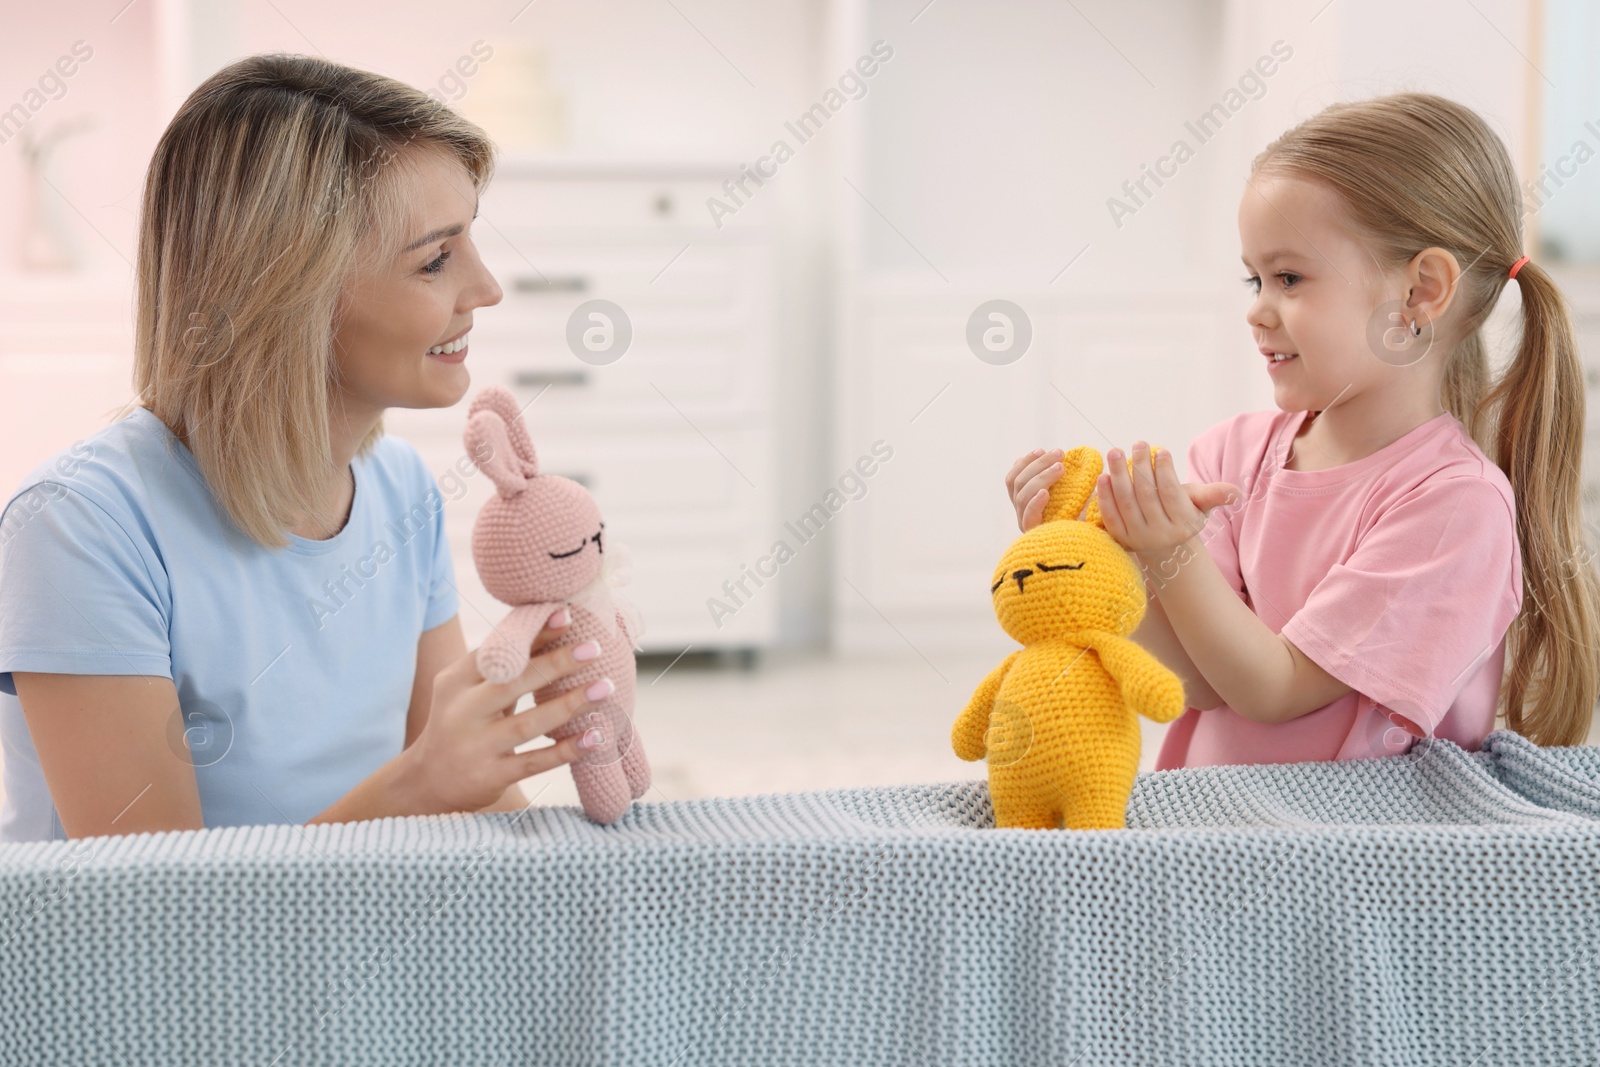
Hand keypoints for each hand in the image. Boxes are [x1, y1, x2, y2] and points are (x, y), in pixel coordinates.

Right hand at [402, 613, 611, 813]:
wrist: (430, 781)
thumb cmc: (464, 721)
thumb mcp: (471, 691)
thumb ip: (506, 665)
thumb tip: (557, 622)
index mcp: (455, 682)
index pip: (498, 653)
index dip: (532, 634)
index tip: (567, 616)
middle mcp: (461, 712)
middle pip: (513, 683)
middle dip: (556, 663)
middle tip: (594, 649)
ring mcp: (474, 747)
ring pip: (527, 723)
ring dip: (569, 705)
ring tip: (604, 688)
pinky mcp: (489, 777)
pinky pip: (533, 762)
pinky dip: (566, 750)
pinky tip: (594, 737)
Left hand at [1005, 444, 1237, 535]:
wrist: (1165, 547)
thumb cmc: (1184, 515)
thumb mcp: (1201, 505)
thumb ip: (1215, 495)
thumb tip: (1236, 494)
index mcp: (1183, 524)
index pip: (1171, 494)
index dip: (1165, 471)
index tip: (1160, 450)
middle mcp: (1160, 535)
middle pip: (1146, 495)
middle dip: (1141, 467)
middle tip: (1138, 443)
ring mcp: (1137, 538)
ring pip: (1126, 503)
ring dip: (1118, 475)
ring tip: (1115, 452)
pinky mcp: (1119, 539)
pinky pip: (1110, 516)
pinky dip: (1105, 497)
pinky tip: (1102, 477)